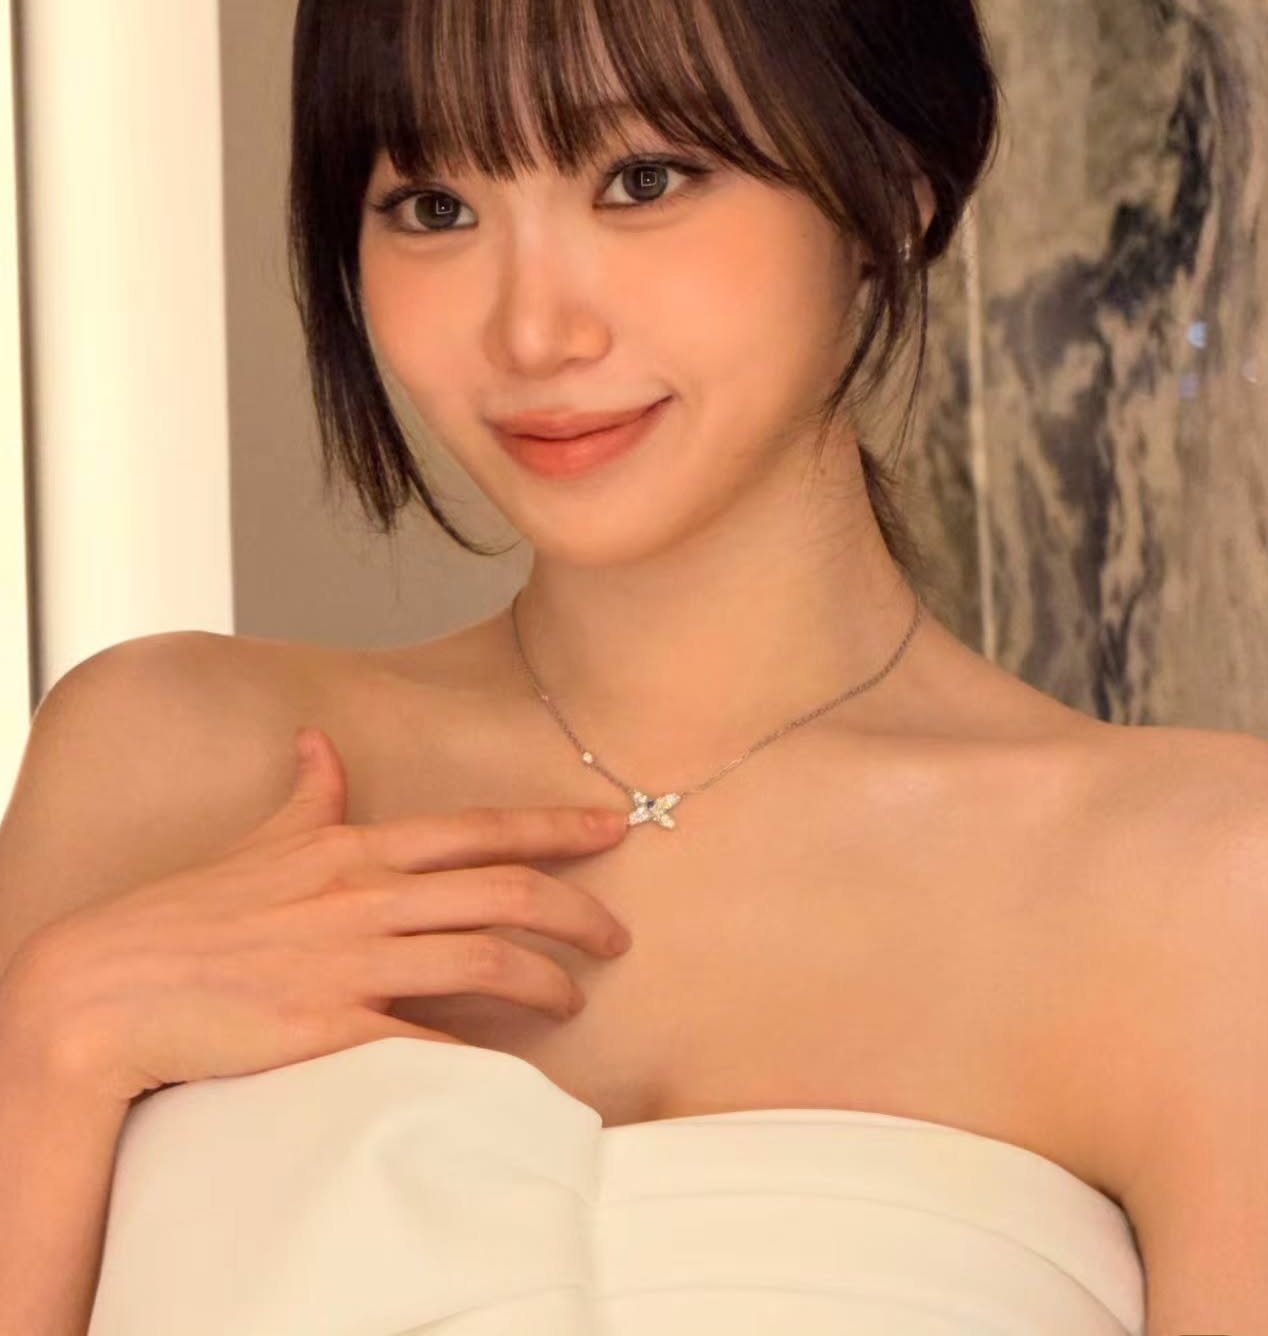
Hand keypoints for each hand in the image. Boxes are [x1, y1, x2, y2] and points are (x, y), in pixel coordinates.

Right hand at [3, 727, 632, 1105]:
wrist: (110, 986)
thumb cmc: (185, 914)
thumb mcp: (258, 840)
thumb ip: (308, 794)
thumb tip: (320, 742)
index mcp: (354, 847)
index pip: (477, 829)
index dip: (553, 827)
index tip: (611, 827)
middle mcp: (364, 896)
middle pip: (501, 891)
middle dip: (574, 910)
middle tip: (617, 935)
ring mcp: (349, 960)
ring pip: (482, 958)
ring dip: (544, 981)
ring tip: (572, 999)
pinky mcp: (330, 1027)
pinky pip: (428, 1037)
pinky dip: (477, 1052)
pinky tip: (506, 1065)